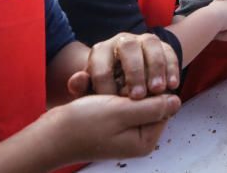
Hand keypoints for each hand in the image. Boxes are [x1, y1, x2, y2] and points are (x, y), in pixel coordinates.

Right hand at [44, 93, 180, 163]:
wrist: (49, 135)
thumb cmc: (84, 124)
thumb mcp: (122, 113)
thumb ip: (153, 107)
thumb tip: (177, 101)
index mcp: (145, 140)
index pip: (163, 105)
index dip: (149, 89)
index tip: (127, 87)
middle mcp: (137, 137)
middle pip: (148, 100)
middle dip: (132, 88)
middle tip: (111, 90)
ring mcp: (124, 130)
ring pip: (131, 96)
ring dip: (117, 88)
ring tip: (99, 93)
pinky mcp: (110, 123)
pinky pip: (116, 100)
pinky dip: (106, 92)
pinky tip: (91, 94)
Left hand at [71, 33, 179, 99]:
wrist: (125, 75)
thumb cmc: (107, 86)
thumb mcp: (92, 90)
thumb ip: (83, 87)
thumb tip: (76, 81)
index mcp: (101, 50)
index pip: (102, 64)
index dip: (107, 85)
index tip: (113, 104)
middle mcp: (122, 41)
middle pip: (128, 47)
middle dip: (134, 71)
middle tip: (138, 96)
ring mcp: (143, 40)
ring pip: (150, 44)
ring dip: (156, 68)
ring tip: (158, 90)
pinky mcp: (161, 45)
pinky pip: (168, 51)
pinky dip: (172, 67)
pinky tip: (173, 85)